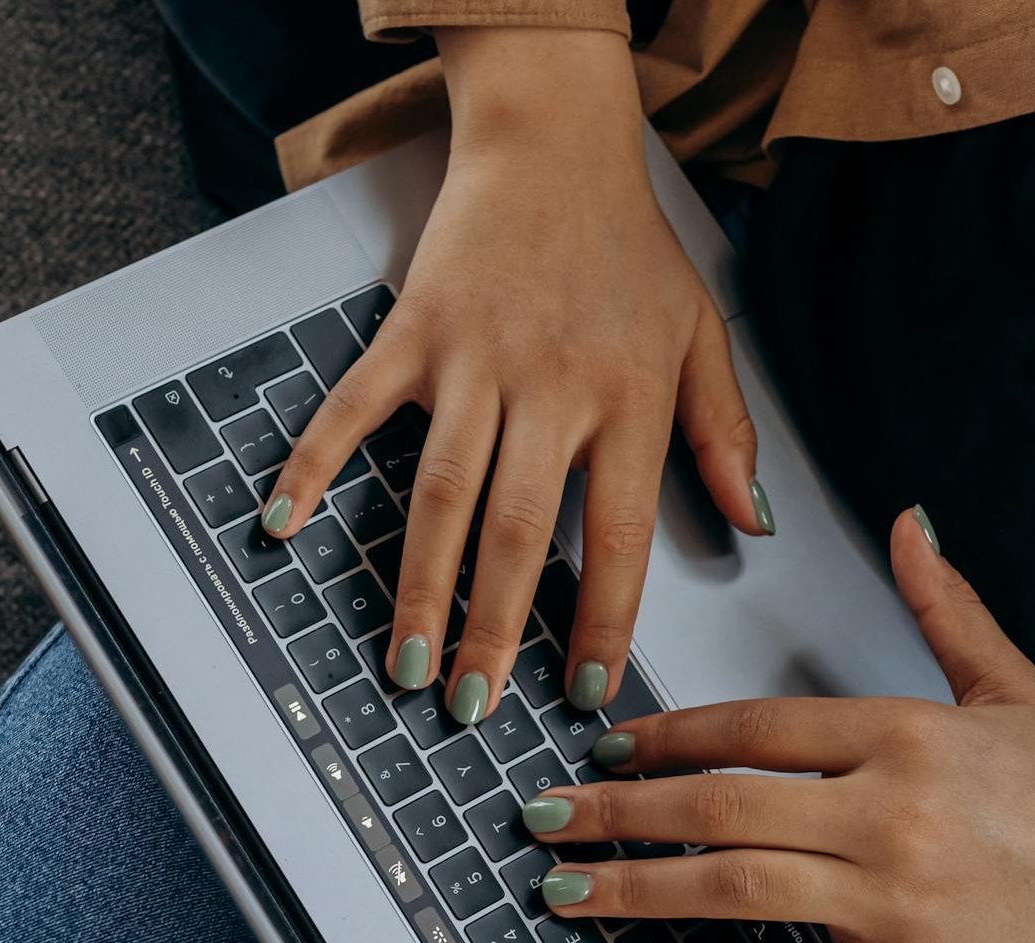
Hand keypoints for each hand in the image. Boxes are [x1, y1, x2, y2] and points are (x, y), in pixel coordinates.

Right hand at [258, 27, 768, 726]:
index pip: (619, 534)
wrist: (553, 143)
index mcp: (629, 398)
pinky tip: (282, 525)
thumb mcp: (702, 333)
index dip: (602, 619)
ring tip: (406, 664)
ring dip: (419, 586)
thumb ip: (726, 433)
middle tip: (472, 707)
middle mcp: (550, 388)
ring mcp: (473, 360)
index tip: (585, 689)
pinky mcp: (413, 331)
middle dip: (492, 630)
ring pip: (440, 491)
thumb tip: (752, 524)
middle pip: (516, 531)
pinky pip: (353, 408)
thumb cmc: (629, 245)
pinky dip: (313, 465)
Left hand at [522, 508, 1034, 942]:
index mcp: (902, 733)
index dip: (667, 732)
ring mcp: (894, 898)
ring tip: (565, 892)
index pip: (755, 725)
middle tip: (542, 816)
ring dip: (638, 892)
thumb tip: (910, 523)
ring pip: (736, 891)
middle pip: (721, 805)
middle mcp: (888, 812)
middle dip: (618, 812)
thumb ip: (944, 606)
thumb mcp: (1010, 685)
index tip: (608, 741)